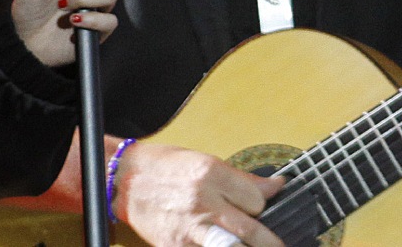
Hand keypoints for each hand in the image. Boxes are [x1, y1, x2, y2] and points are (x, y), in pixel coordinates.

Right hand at [115, 142, 285, 246]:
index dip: (263, 207)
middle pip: (252, 231)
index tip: (262, 210)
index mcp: (211, 174)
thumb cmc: (164, 168)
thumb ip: (242, 179)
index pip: (257, 200)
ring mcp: (189, 228)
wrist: (123, 180)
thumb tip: (276, 186)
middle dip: (269, 242)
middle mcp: (202, 201)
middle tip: (277, 246)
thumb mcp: (205, 162)